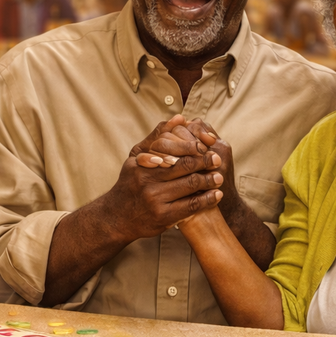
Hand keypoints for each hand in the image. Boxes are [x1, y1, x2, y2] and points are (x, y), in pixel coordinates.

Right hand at [100, 121, 224, 241]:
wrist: (116, 217)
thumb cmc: (130, 184)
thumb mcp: (136, 158)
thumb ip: (156, 137)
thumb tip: (180, 118)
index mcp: (142, 164)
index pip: (174, 151)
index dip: (193, 148)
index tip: (206, 147)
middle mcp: (147, 180)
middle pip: (184, 167)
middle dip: (205, 162)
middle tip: (217, 160)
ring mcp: (155, 199)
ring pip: (190, 185)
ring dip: (209, 180)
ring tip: (219, 177)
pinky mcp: (163, 217)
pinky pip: (191, 206)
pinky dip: (207, 199)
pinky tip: (216, 195)